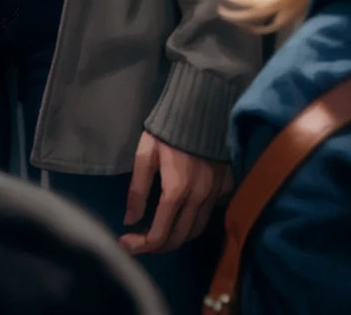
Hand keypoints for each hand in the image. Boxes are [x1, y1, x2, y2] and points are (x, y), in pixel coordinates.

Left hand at [121, 130, 231, 255]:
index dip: (142, 245)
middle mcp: (199, 198)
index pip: (160, 233)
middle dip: (158, 246)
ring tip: (158, 233)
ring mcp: (215, 193)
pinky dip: (193, 222)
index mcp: (177, 190)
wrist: (201, 105)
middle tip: (140, 242)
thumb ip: (138, 189)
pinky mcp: (225, 186)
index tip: (126, 243)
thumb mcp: (145, 153)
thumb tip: (130, 220)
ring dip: (176, 238)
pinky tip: (180, 215)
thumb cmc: (167, 128)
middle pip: (179, 238)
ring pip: (196, 229)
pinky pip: (208, 214)